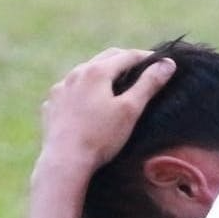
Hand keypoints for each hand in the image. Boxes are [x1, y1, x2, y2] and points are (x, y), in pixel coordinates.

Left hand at [38, 47, 177, 172]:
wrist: (64, 161)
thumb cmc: (100, 137)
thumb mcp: (130, 110)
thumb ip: (148, 84)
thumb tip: (167, 64)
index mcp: (97, 71)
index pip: (127, 56)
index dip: (147, 57)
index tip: (161, 62)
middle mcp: (76, 73)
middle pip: (105, 58)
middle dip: (124, 60)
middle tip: (140, 68)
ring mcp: (60, 89)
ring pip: (84, 72)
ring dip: (101, 72)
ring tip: (113, 82)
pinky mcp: (51, 105)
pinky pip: (69, 90)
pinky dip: (82, 89)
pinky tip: (86, 100)